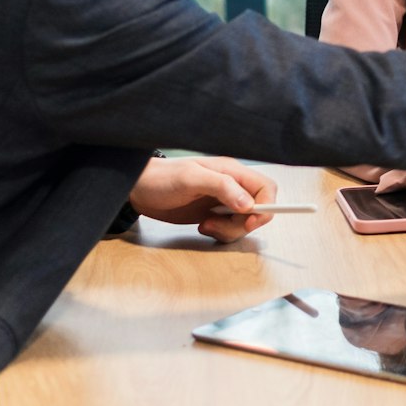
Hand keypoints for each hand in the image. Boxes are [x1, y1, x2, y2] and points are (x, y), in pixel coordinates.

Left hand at [129, 156, 276, 243]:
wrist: (139, 189)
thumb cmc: (161, 178)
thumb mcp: (190, 178)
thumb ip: (221, 186)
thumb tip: (248, 204)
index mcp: (232, 172)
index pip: (266, 188)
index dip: (266, 206)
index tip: (249, 221)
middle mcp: (232, 186)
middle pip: (258, 209)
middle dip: (242, 223)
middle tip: (217, 223)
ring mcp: (223, 201)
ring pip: (244, 222)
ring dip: (228, 230)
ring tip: (205, 225)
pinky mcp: (214, 214)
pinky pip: (230, 229)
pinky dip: (220, 234)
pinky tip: (202, 226)